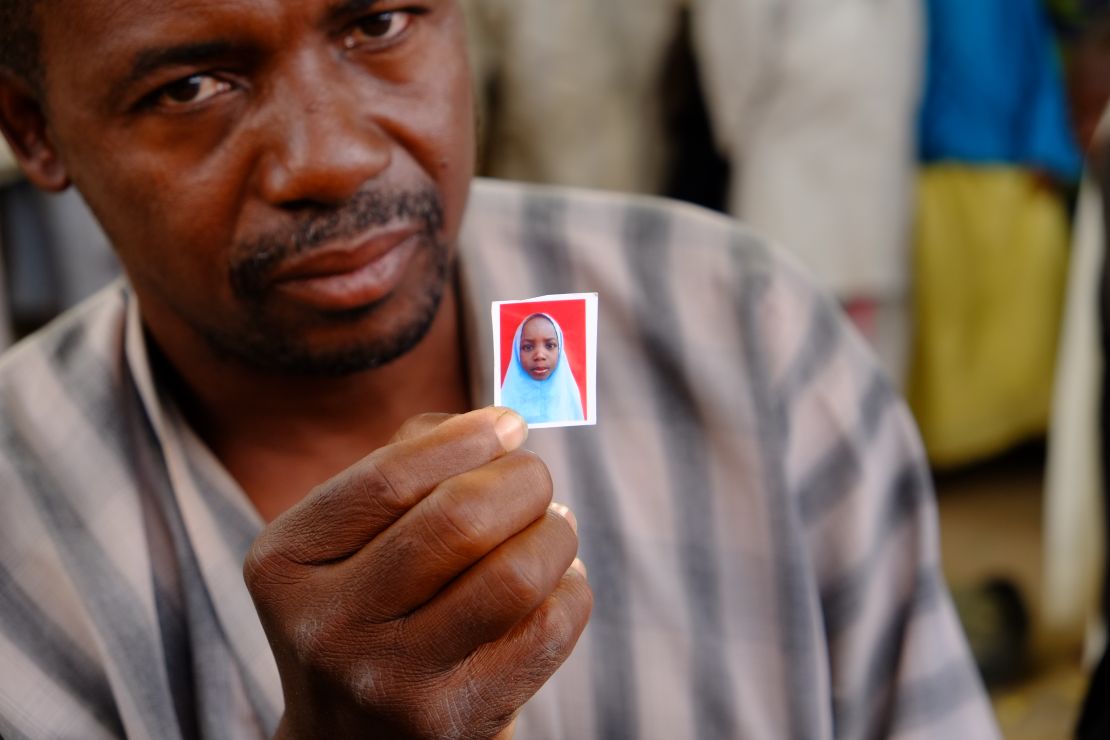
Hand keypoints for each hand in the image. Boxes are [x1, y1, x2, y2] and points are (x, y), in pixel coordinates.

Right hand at [244, 407, 591, 738]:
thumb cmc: (365, 601)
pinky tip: (555, 580)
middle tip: (534, 477)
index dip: (465, 439)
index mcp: (286, 561)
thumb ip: (407, 460)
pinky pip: (548, 629)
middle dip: (522, 480)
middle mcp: (327, 625)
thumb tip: (495, 427)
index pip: (389, 479)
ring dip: (555, 533)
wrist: (348, 734)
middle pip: (460, 520)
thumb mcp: (347, 535)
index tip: (509, 424)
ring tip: (552, 525)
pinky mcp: (453, 720)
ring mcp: (390, 681)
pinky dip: (570, 588)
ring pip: (514, 576)